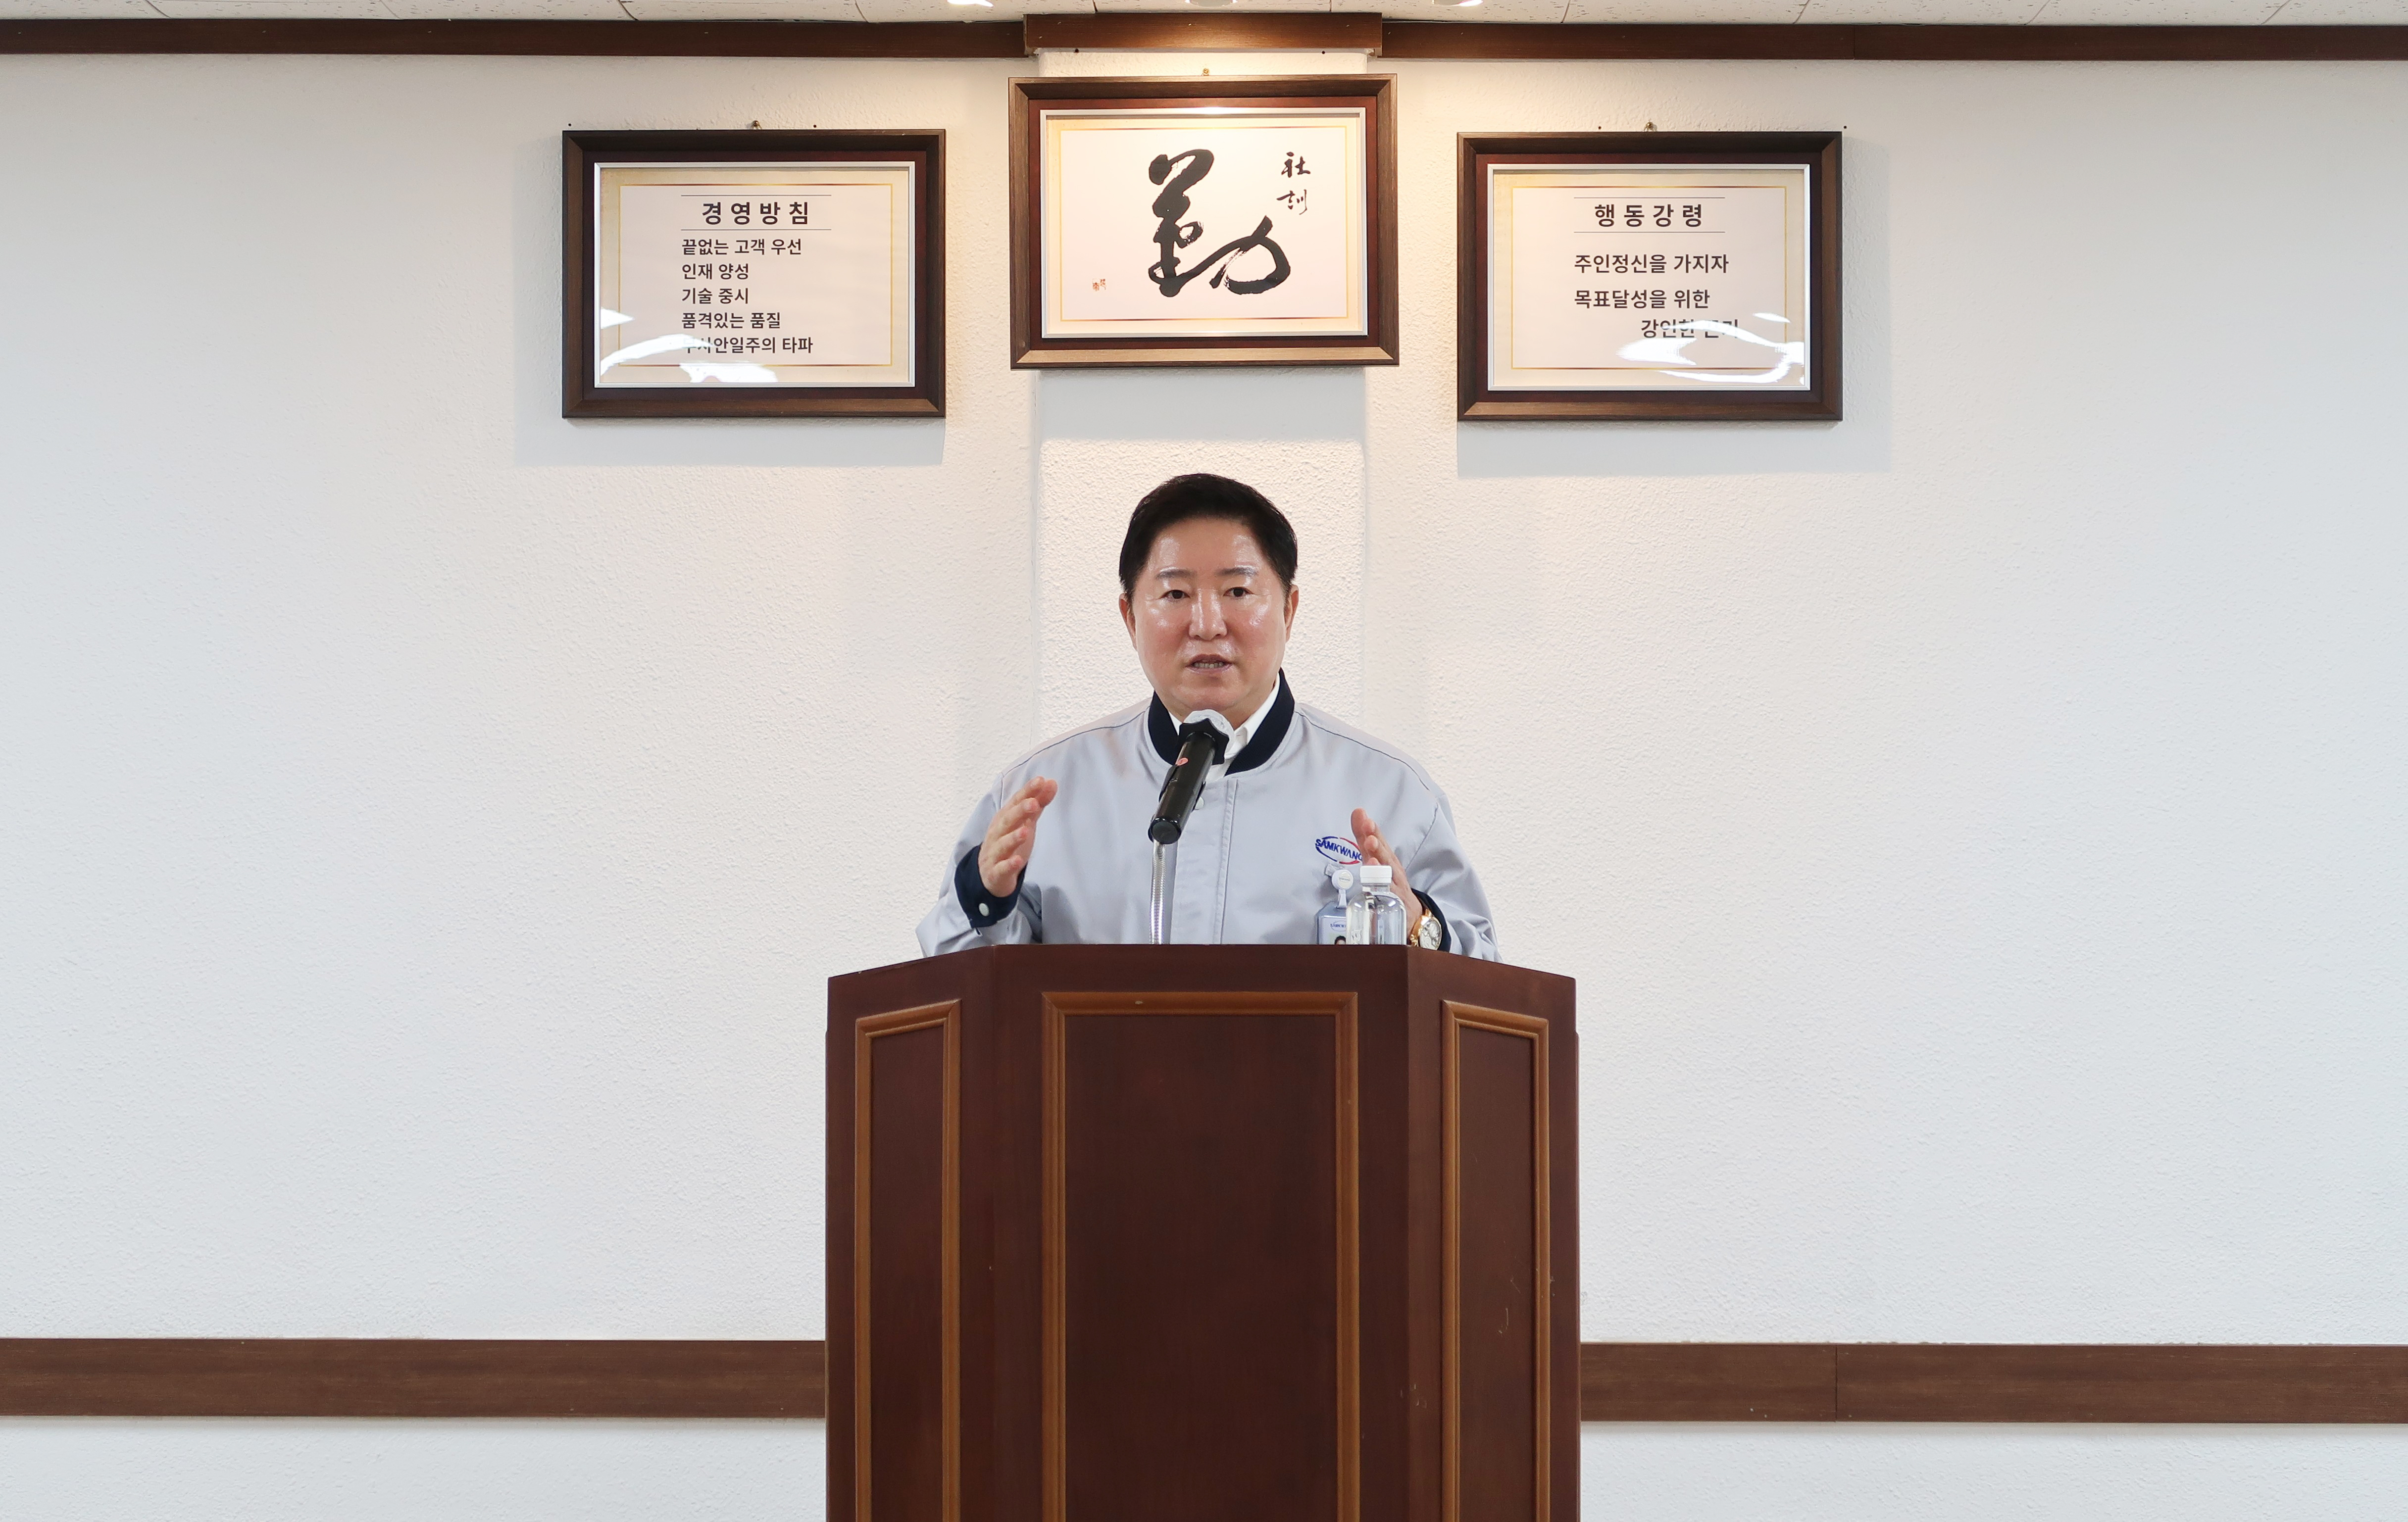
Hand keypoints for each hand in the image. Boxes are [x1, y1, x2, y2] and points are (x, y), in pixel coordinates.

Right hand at [980, 777, 1057, 896]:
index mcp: (1005, 819)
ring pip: (1002, 844)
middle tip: (1034, 803)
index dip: (1027, 792)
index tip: (1040, 781)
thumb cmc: (1009, 843)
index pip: (1015, 802)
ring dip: (1013, 837)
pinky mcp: (996, 872)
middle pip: (1007, 820)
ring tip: (1025, 831)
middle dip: (1019, 811)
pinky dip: (1008, 864)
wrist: (990, 874)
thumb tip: (1051, 783)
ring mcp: (995, 853)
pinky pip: (1001, 868)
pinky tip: (1017, 861)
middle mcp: (998, 833)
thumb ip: (1037, 804)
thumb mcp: (1024, 822)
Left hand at [1350, 807, 1413, 910]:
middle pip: (1384, 853)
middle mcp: (1392, 868)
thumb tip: (1357, 812)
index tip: (1362, 816)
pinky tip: (1376, 880)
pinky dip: (1384, 885)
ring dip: (1379, 858)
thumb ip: (1363, 837)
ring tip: (1371, 846)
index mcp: (1385, 857)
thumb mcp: (1375, 857)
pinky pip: (1390, 893)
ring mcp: (1395, 884)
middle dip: (1376, 840)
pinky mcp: (1396, 901)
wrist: (1410, 910)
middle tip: (1368, 827)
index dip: (1370, 829)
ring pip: (1387, 870)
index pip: (1378, 841)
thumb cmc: (1390, 881)